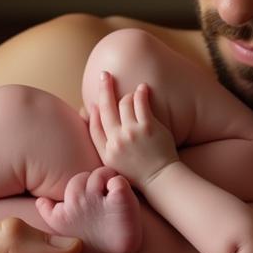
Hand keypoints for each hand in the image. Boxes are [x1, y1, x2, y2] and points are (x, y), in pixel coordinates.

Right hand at [88, 72, 177, 186]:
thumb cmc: (139, 171)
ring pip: (124, 103)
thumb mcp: (114, 164)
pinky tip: (143, 88)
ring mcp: (132, 133)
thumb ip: (103, 145)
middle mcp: (117, 141)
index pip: (93, 126)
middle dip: (104, 88)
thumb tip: (94, 119)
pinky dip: (141, 92)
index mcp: (107, 151)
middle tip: (105, 75)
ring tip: (134, 93)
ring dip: (128, 95)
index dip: (92, 111)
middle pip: (105, 108)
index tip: (94, 102)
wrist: (161, 177)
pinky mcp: (148, 127)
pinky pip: (141, 103)